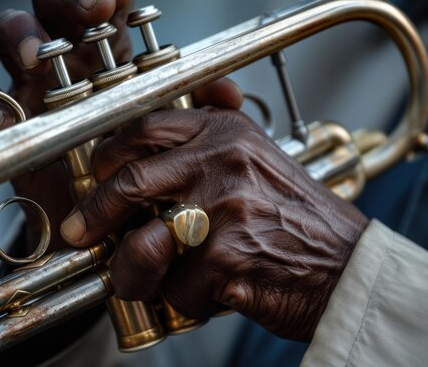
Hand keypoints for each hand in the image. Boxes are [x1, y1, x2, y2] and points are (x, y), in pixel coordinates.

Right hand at [0, 0, 241, 250]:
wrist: (109, 221)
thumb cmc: (141, 164)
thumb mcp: (173, 136)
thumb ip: (200, 110)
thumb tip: (229, 95)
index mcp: (109, 52)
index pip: (102, 0)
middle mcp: (70, 59)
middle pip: (53, 3)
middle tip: (90, 10)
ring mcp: (35, 85)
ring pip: (11, 36)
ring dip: (22, 36)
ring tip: (38, 54)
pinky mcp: (12, 123)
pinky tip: (8, 118)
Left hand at [60, 108, 368, 340]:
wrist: (347, 263)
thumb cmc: (295, 217)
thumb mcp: (256, 161)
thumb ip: (206, 148)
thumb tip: (140, 155)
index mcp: (226, 133)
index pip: (145, 127)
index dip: (108, 154)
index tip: (94, 176)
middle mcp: (223, 162)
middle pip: (129, 181)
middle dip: (93, 213)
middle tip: (80, 232)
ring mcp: (225, 209)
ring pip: (142, 245)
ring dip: (131, 273)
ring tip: (137, 283)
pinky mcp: (228, 258)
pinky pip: (178, 288)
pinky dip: (182, 301)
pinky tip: (207, 295)